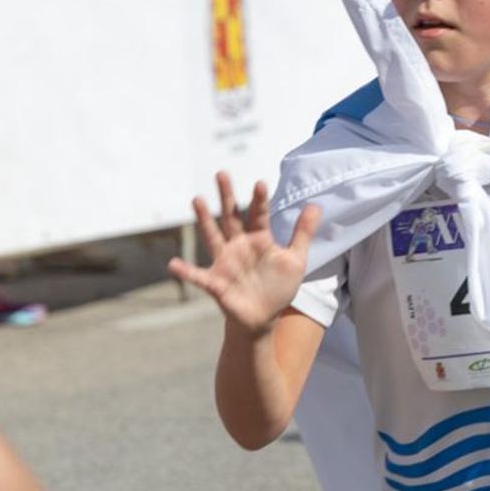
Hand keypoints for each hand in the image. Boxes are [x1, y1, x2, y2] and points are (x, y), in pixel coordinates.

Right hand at [168, 172, 316, 335]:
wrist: (264, 316)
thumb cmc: (278, 286)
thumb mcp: (295, 260)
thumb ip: (302, 233)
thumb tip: (316, 205)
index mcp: (259, 239)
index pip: (259, 215)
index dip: (259, 200)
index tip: (260, 183)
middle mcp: (239, 246)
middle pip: (231, 217)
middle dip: (227, 196)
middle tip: (222, 173)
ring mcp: (225, 262)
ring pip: (213, 237)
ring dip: (205, 220)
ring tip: (197, 199)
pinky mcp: (215, 282)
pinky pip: (198, 276)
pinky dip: (185, 271)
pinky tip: (173, 264)